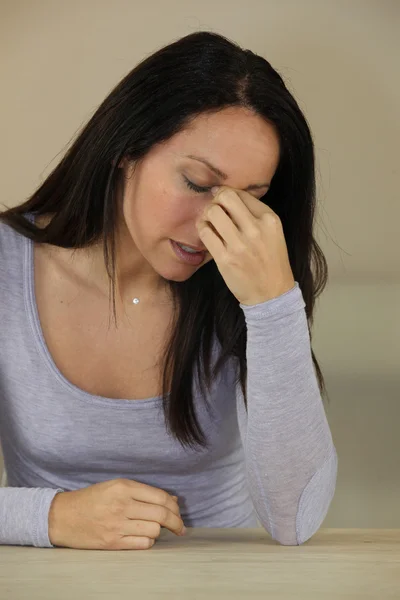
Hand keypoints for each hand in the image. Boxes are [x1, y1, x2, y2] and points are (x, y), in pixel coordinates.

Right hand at [48, 478, 185, 549]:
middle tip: (180, 527)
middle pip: (161, 514)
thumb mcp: (116, 487)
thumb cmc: (91, 499)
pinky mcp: (112, 542)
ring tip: (155, 529)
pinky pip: (142, 544)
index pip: (160, 497)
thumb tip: (172, 500)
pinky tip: (145, 537)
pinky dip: (148, 542)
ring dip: (159, 531)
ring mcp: (117, 525)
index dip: (174, 507)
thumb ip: (143, 492)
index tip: (178, 512)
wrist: (63, 516)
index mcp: (124, 487)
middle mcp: (122, 504)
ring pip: (154, 530)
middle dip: (176, 522)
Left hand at [196, 186, 295, 304]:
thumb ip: (254, 213)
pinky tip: (207, 233)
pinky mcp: (225, 259)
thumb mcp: (272, 232)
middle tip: (214, 209)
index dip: (227, 194)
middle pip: (225, 198)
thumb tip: (223, 193)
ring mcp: (239, 245)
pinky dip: (202, 229)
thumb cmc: (270, 261)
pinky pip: (205, 233)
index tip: (222, 201)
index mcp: (269, 219)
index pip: (240, 194)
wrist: (271, 293)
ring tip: (209, 221)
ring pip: (212, 213)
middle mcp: (255, 229)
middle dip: (216, 200)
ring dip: (207, 214)